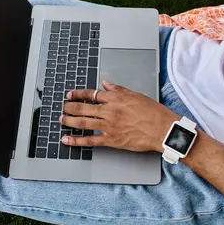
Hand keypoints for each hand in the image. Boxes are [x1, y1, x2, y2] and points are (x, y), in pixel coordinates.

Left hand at [60, 80, 177, 151]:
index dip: (78, 94)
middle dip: (70, 107)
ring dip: (69, 120)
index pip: (92, 94)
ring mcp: (108, 126)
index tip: (70, 94)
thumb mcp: (135, 95)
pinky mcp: (111, 140)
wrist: (162, 129)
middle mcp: (109, 111)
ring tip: (61, 119)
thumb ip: (118, 90)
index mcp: (115, 98)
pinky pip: (89, 140)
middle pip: (83, 107)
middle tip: (63, 107)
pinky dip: (76, 140)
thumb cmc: (153, 112)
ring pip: (83, 122)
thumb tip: (106, 84)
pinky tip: (67, 139)